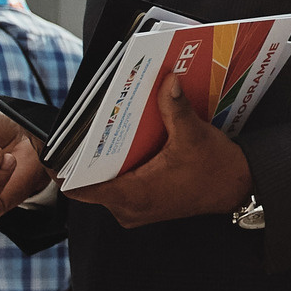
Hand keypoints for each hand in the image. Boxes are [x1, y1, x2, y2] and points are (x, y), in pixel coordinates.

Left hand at [67, 79, 254, 227]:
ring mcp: (135, 210)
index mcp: (133, 194)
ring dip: (100, 162)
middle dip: (82, 157)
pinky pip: (118, 187)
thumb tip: (166, 80)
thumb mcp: (194, 136)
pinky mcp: (144, 206)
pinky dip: (116, 167)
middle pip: (87, 183)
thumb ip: (175, 108)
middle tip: (79, 127)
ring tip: (99, 131)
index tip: (51, 146)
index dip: (60, 168)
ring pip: (102, 185)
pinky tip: (122, 144)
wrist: (239, 190)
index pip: (78, 188)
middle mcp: (128, 208)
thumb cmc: (216, 169)